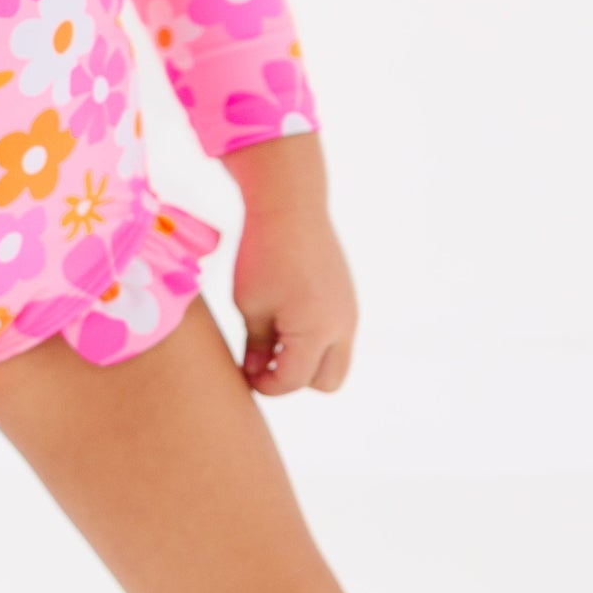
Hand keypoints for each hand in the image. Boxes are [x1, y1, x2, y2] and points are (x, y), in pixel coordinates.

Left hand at [231, 200, 357, 395]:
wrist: (290, 206)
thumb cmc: (262, 255)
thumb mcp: (250, 304)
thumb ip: (257, 347)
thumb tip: (258, 375)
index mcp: (316, 332)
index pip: (293, 381)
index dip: (265, 385)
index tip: (243, 374)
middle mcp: (342, 327)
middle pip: (326, 382)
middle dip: (295, 380)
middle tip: (264, 360)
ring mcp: (349, 312)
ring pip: (336, 361)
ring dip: (308, 360)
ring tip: (274, 338)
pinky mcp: (347, 298)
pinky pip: (337, 335)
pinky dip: (316, 339)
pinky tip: (287, 316)